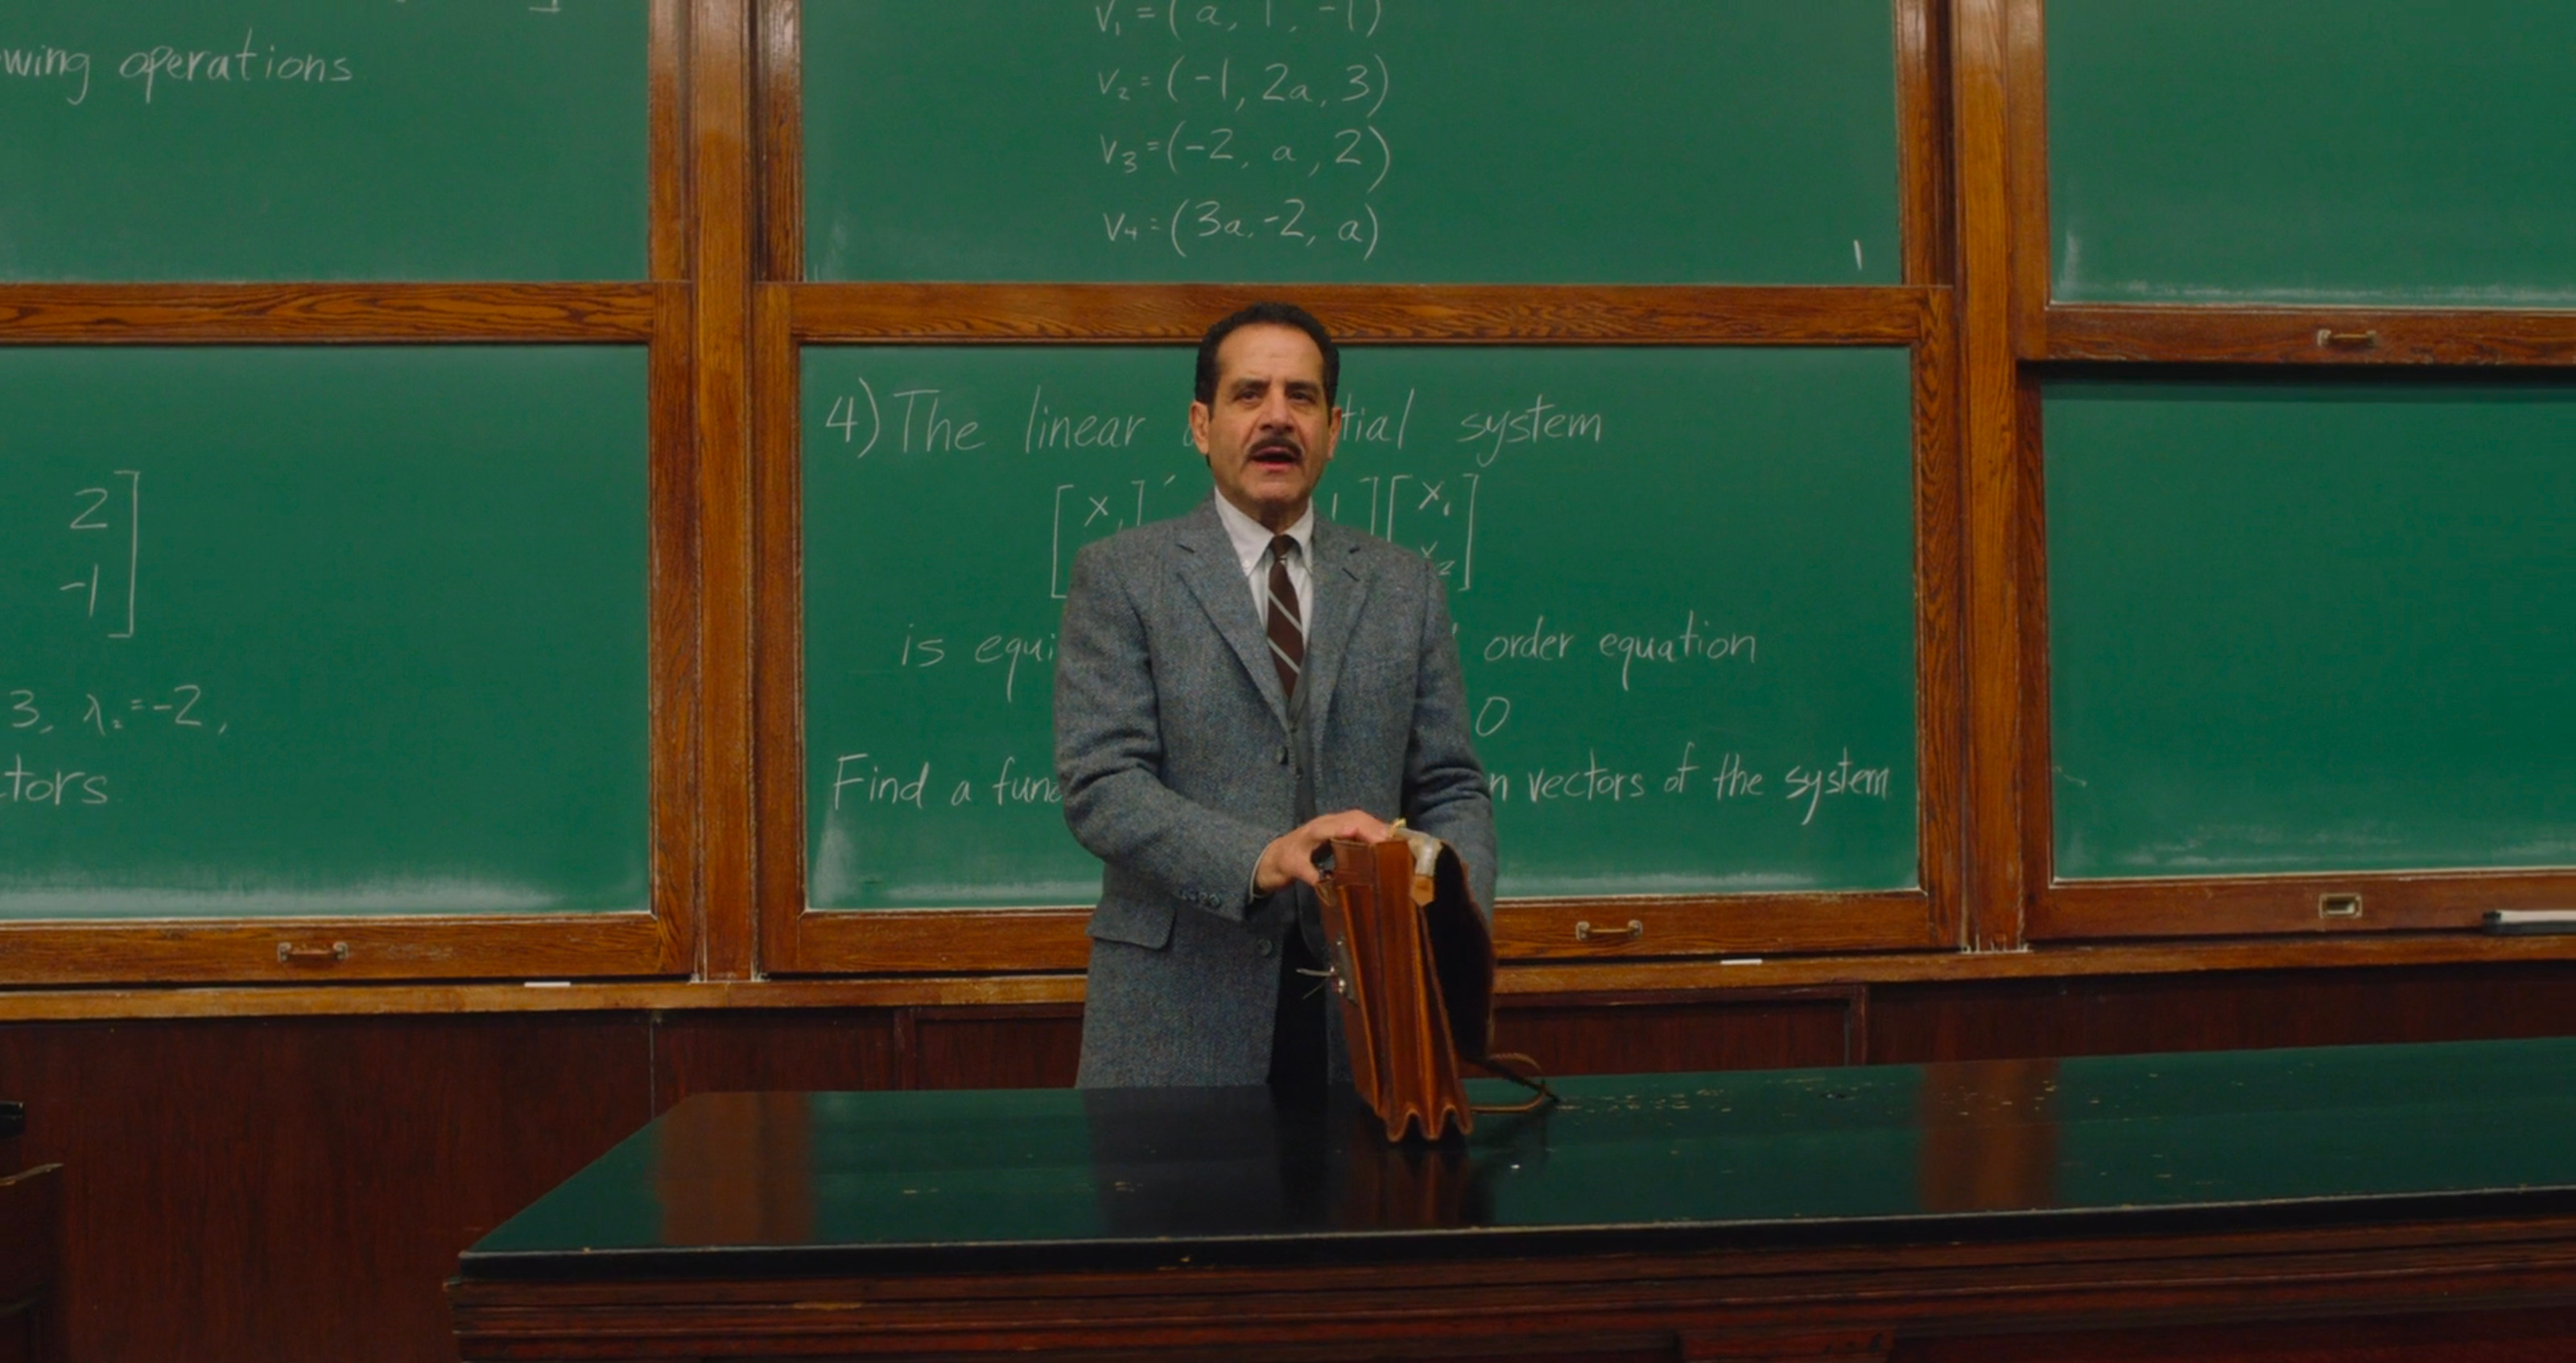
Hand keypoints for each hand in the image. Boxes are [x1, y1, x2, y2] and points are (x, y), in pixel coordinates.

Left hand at [1253, 809, 1393, 894]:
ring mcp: (1332, 823)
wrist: (1274, 856)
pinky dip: (1373, 829)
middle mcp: (1325, 823)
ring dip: (1377, 826)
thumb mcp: (1293, 870)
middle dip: (1375, 827)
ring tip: (1395, 841)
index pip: (1339, 826)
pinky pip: (1358, 823)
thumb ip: (1309, 875)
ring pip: (1358, 818)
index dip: (1358, 829)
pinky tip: (1385, 840)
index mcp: (1314, 831)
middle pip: (1354, 817)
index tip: (1376, 838)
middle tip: (1393, 842)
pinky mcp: (1338, 828)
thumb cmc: (1283, 862)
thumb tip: (1326, 884)